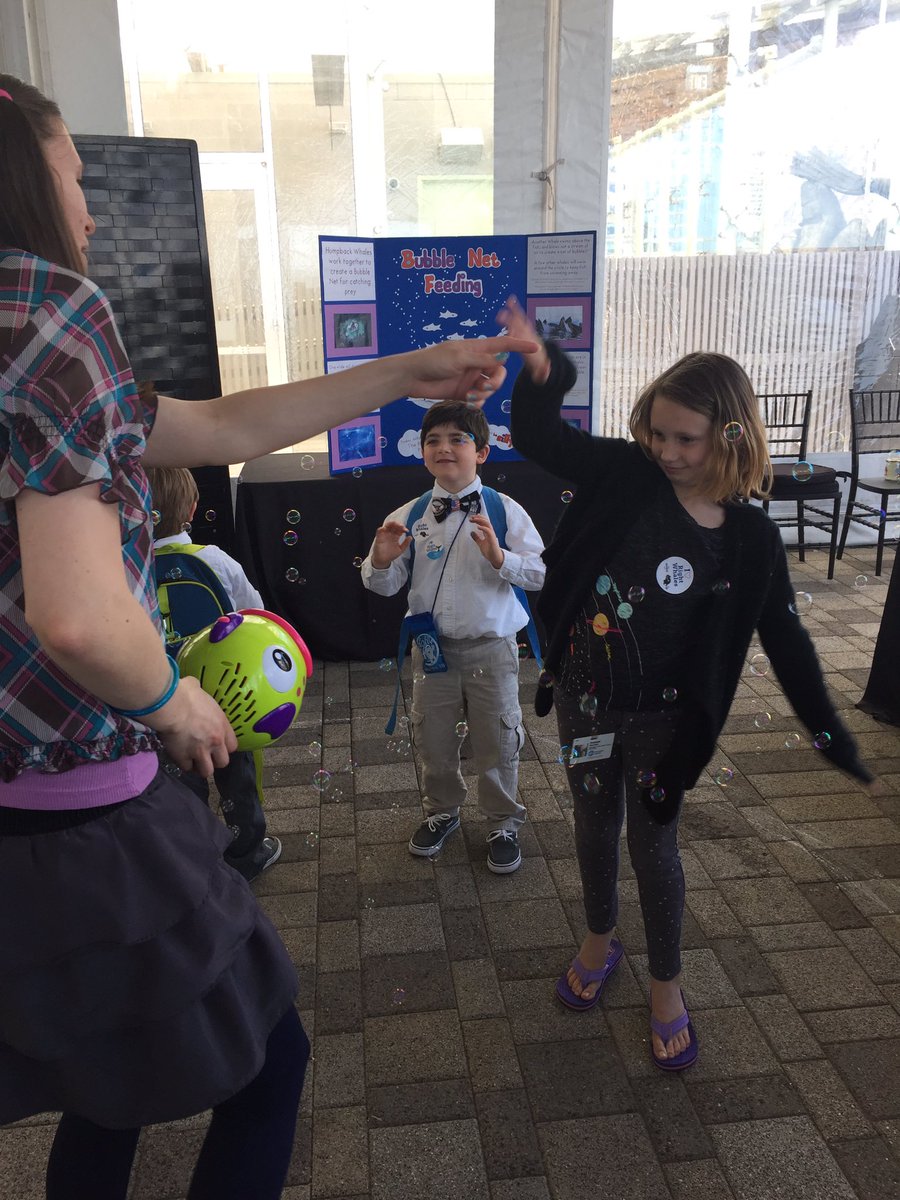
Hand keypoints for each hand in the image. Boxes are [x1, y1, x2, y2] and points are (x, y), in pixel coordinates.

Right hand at [151, 676, 236, 776]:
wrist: (172, 707)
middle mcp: (215, 741)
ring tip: (194, 761)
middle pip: (223, 762)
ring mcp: (200, 752)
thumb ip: (198, 690)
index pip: (233, 746)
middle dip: (215, 761)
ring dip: (201, 767)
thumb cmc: (185, 694)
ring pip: (207, 771)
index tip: (217, 745)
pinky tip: (180, 758)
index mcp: (222, 725)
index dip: (225, 748)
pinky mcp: (183, 758)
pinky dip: (184, 765)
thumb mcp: (197, 688)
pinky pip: (187, 768)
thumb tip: (192, 685)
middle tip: (206, 756)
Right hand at [371, 520, 411, 568]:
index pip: (399, 529)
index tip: (406, 530)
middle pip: (394, 526)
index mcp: (396, 537)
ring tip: (395, 525)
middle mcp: (390, 535)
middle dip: (397, 524)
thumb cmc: (390, 555)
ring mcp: (384, 535)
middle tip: (401, 526)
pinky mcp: (379, 537)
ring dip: (391, 524)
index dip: (403, 528)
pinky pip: (379, 531)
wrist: (383, 560)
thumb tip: (410, 537)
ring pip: (387, 526)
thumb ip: (406, 544)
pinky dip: (382, 528)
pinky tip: (385, 528)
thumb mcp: (400, 550)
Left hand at [402, 333, 537, 406]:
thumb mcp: (459, 357)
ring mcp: (471, 377)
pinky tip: (468, 402)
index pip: (503, 345)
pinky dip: (477, 402)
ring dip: (485, 394)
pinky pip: (479, 398)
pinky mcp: (464, 392)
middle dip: (496, 382)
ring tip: (472, 397)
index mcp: (476, 348)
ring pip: (490, 387)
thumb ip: (481, 359)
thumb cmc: (432, 361)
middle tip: (486, 388)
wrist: (412, 377)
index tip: (535, 347)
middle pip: (499, 371)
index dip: (519, 346)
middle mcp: (476, 362)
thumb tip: (501, 359)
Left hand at [469, 512, 503, 567]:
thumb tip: (471, 532)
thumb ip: (476, 538)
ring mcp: (492, 535)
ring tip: (474, 519)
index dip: (478, 519)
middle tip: (471, 517)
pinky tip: (478, 527)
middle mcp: (490, 532)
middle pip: (486, 521)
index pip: (483, 523)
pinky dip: (483, 528)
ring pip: (487, 524)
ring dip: (480, 520)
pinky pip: (488, 531)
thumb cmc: (489, 551)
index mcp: (487, 532)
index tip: (472, 518)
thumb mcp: (480, 543)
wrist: (494, 558)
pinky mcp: (492, 539)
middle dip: (478, 518)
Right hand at [496, 296, 550, 383]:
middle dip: (513, 323)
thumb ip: (543, 372)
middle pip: (521, 329)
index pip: (524, 343)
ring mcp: (525, 330)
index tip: (511, 335)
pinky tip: (511, 299)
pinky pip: (518, 316)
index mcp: (531, 348)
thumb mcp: (540, 372)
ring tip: (509, 302)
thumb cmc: (536, 363)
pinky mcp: (522, 326)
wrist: (540, 355)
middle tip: (504, 317)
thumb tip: (547, 369)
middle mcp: (528, 337)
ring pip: (520, 320)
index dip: (518, 339)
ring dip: (515, 312)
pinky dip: (515, 307)